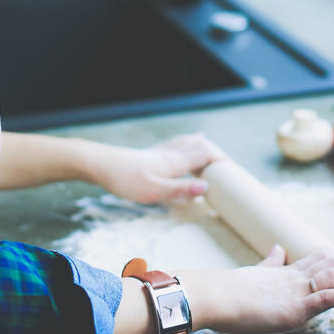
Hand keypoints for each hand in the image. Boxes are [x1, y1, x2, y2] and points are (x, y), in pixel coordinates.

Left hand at [74, 133, 226, 204]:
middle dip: (215, 153)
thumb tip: (206, 187)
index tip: (234, 171)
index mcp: (175, 162)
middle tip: (227, 165)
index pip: (206, 155)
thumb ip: (180, 189)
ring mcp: (160, 151)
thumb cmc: (125, 180)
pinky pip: (176, 144)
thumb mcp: (154, 191)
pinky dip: (188, 142)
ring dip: (203, 146)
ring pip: (188, 143)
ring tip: (212, 147)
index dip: (221, 160)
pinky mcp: (151, 153)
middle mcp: (171, 153)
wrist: (100, 164)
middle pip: (200, 146)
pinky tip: (186, 141)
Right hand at [183, 245, 333, 333]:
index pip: (316, 261)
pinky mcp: (294, 308)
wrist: (215, 296)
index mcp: (284, 272)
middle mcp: (293, 278)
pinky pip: (325, 298)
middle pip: (329, 266)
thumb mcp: (254, 272)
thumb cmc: (228, 290)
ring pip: (331, 279)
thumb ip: (269, 263)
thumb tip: (278, 248)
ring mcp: (295, 292)